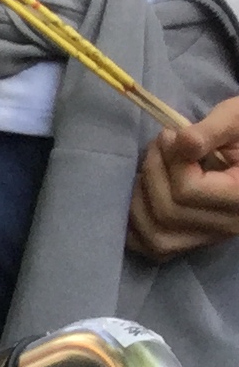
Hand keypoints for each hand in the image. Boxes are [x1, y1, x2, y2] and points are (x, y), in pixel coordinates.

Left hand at [132, 93, 238, 260]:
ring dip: (139, 199)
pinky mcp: (195, 241)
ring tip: (150, 168)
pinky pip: (154, 248)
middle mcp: (230, 225)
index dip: (171, 160)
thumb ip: (213, 130)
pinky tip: (142, 194)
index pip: (189, 190)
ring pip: (157, 236)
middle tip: (158, 146)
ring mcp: (211, 238)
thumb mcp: (237, 118)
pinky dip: (137, 226)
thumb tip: (182, 142)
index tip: (171, 134)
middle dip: (152, 174)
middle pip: (168, 212)